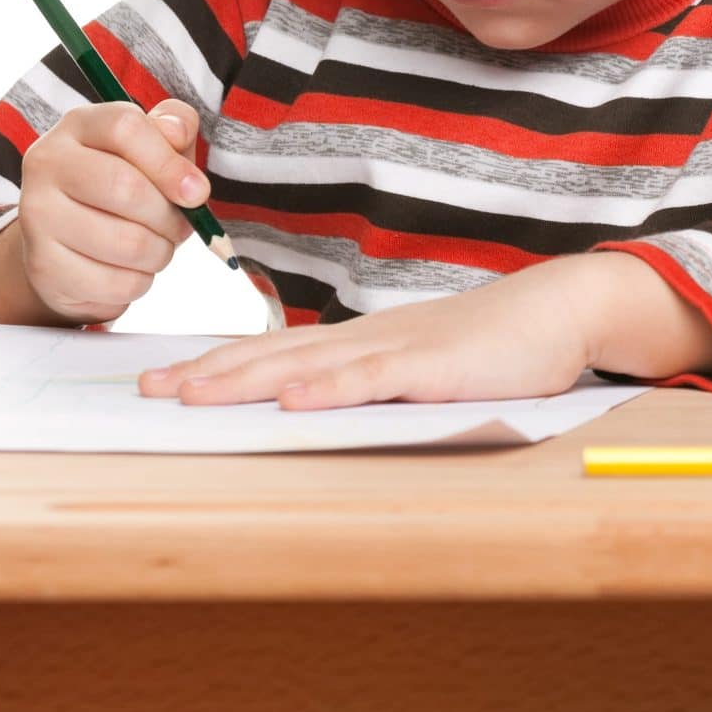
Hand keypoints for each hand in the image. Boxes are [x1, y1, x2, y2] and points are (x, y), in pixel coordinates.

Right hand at [12, 99, 210, 322]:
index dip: (170, 163)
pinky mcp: (43, 266)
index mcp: (78, 126)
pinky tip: (129, 269)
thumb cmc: (126, 184)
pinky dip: (140, 281)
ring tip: (156, 245)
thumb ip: (175, 128)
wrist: (69, 241)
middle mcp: (46, 164)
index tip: (197, 191)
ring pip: (127, 243)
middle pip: (126, 188)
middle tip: (180, 225)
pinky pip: (117, 283)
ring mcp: (37, 216)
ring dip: (160, 252)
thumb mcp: (154, 148)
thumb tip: (177, 131)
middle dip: (171, 216)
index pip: (125, 129)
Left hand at [136, 252, 711, 408]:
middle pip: (275, 355)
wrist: (563, 309)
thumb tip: (320, 401)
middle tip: (147, 389)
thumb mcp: (425, 362)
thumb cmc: (499, 342)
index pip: (277, 351)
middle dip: (208, 373)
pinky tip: (294, 401)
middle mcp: (371, 339)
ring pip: (311, 366)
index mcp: (366, 340)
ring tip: (193, 395)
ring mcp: (401, 349)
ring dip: (247, 381)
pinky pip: (375, 379)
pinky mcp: (437, 367)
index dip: (218, 365)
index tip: (164, 378)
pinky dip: (331, 388)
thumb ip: (378, 377)